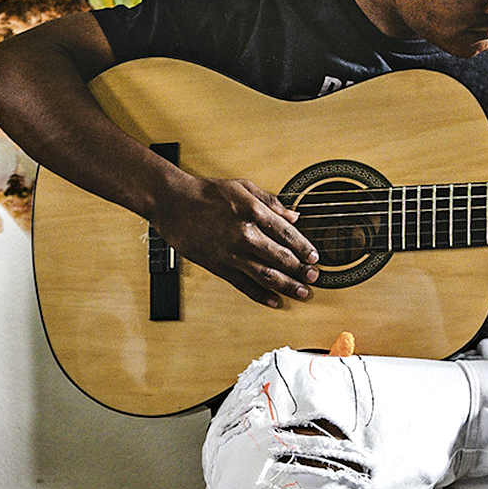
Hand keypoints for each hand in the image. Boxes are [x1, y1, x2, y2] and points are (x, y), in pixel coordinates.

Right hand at [151, 173, 319, 307]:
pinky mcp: (219, 265)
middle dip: (301, 270)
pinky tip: (273, 301)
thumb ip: (270, 202)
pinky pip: (244, 285)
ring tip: (301, 293)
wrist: (173, 203)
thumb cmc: (206, 193)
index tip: (314, 257)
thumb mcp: (242, 187)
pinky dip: (261, 295)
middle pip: (281, 257)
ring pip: (266, 274)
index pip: (288, 234)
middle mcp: (245, 234)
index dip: (304, 248)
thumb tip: (294, 214)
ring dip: (287, 286)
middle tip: (314, 277)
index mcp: (253, 212)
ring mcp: (231, 252)